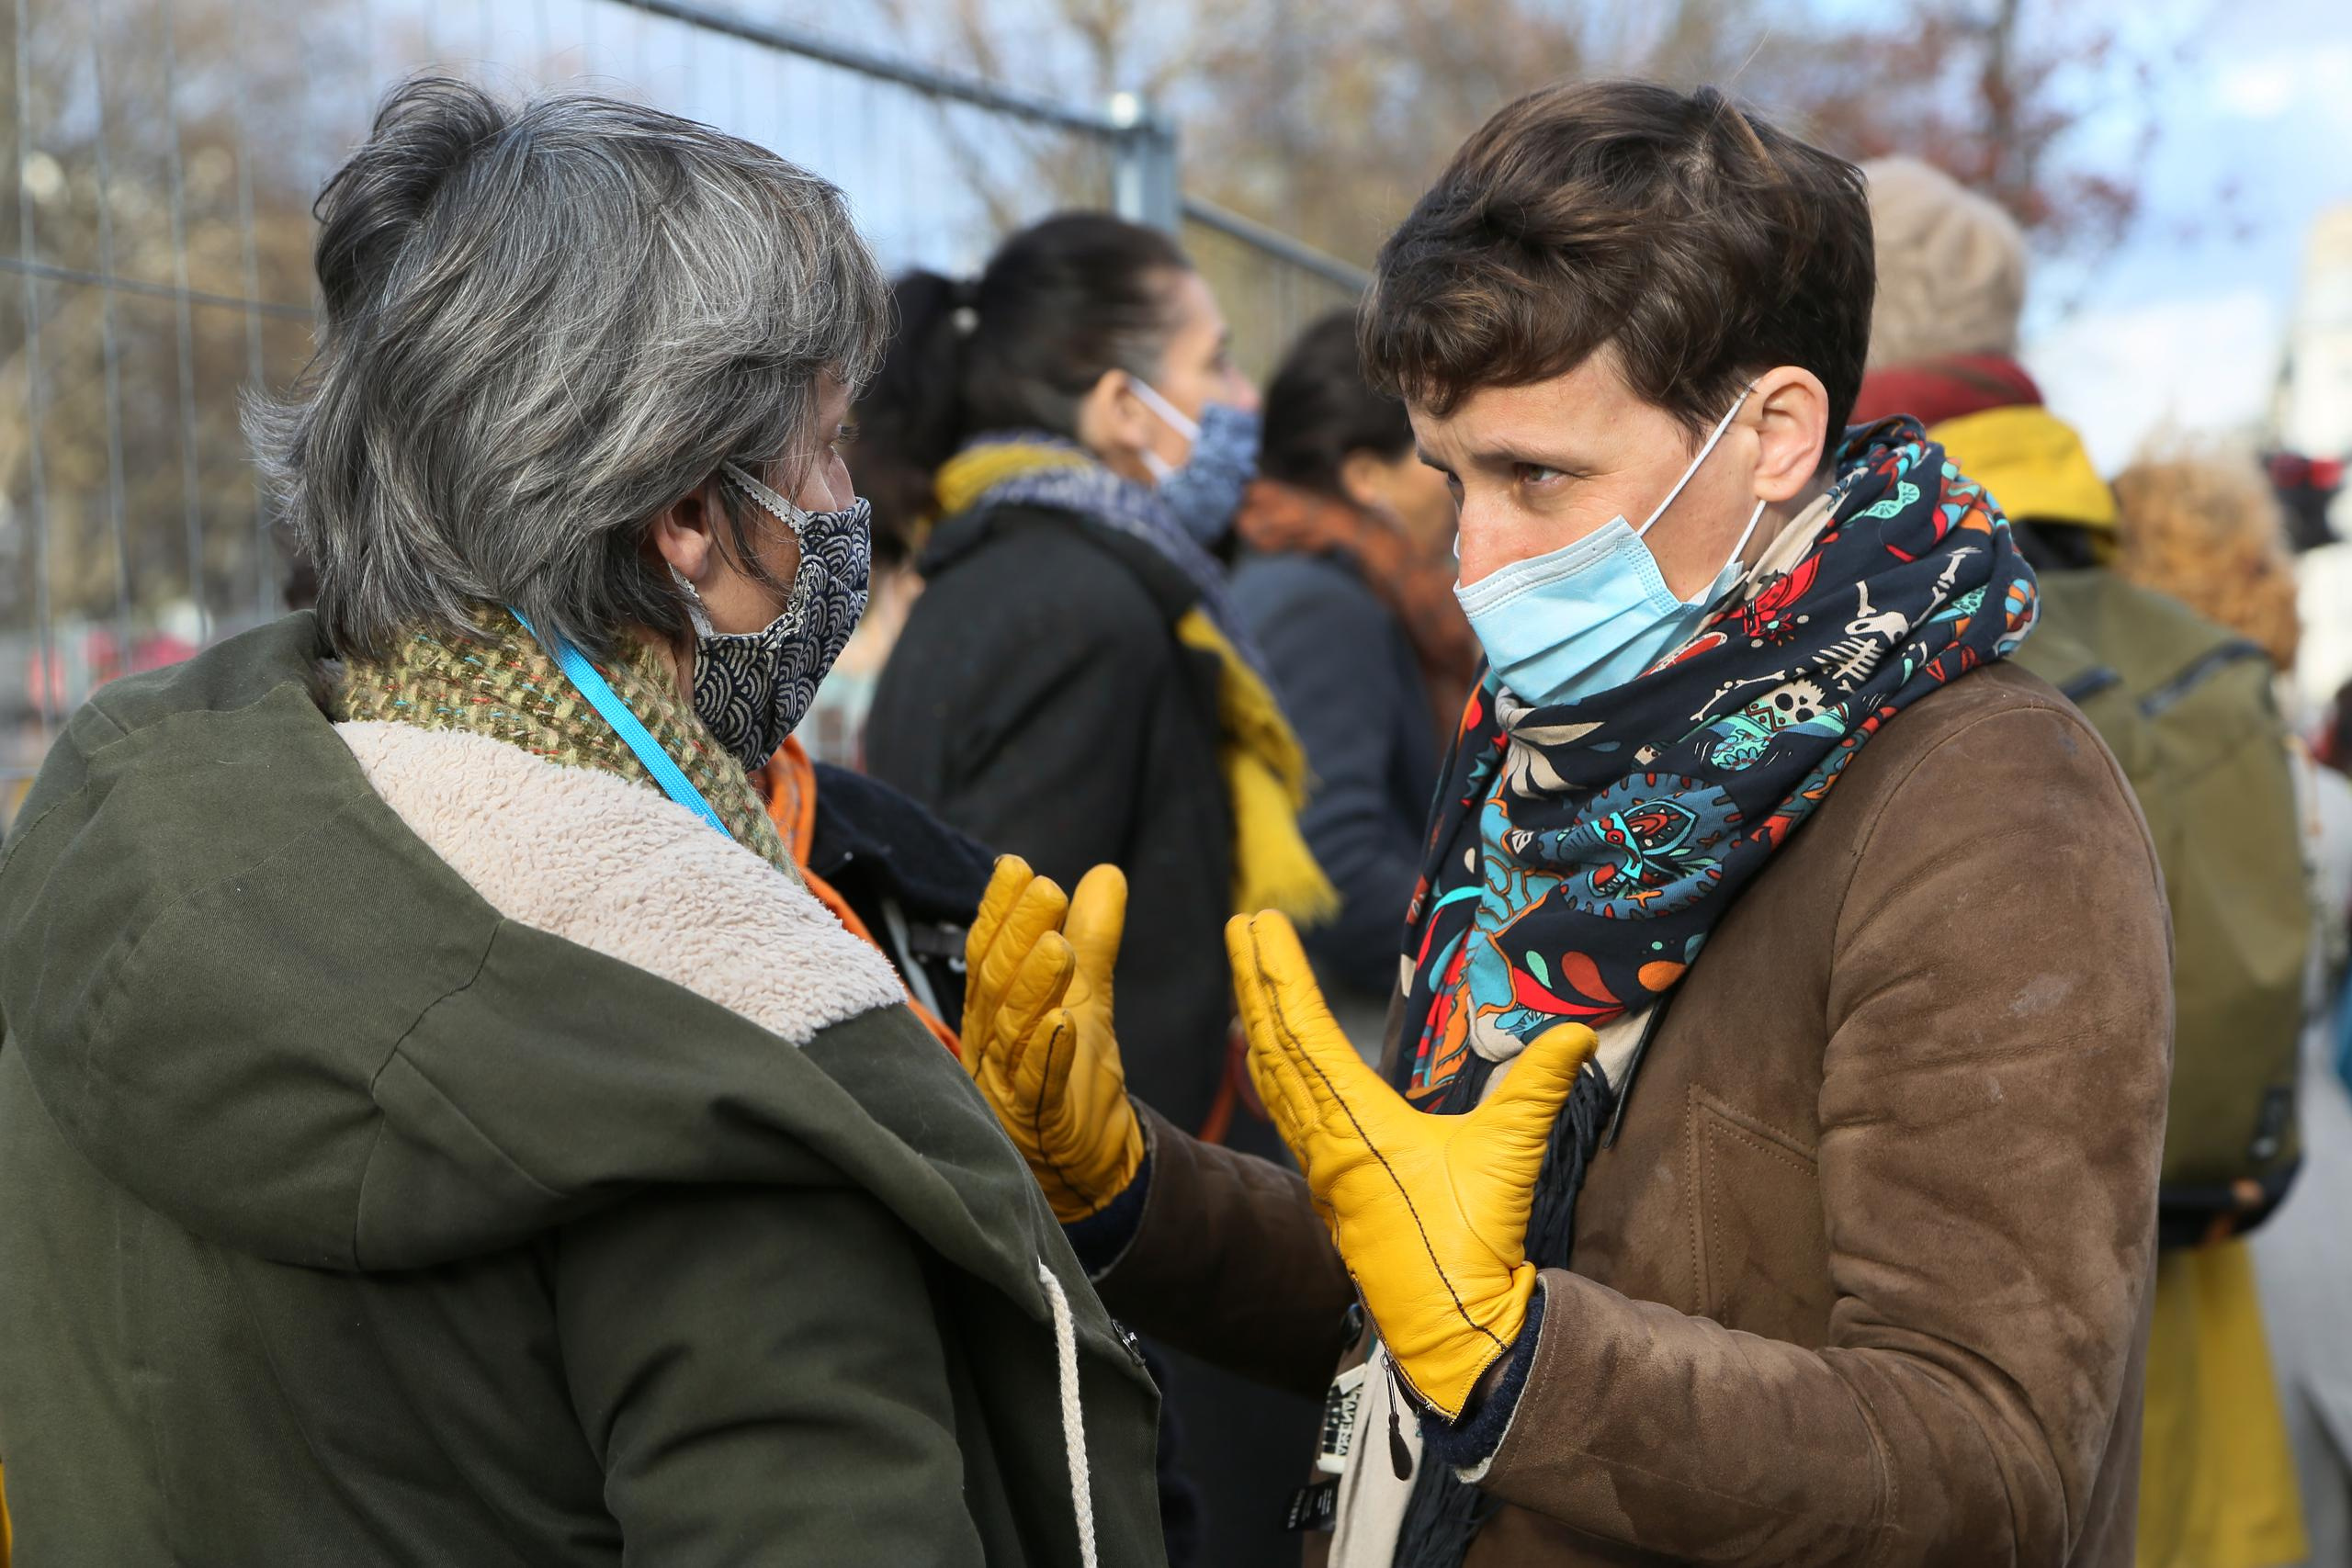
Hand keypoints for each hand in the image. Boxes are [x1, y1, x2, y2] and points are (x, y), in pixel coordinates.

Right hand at [963, 857, 1145, 1222]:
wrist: (1087, 1165)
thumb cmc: (1075, 1075)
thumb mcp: (1089, 996)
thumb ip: (1093, 937)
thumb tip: (1106, 872)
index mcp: (996, 1009)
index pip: (990, 951)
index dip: (1000, 909)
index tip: (1016, 866)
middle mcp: (991, 1043)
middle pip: (996, 983)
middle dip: (1017, 934)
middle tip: (1045, 890)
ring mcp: (1006, 1084)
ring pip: (1012, 1031)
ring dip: (1032, 987)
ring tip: (1056, 947)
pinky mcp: (1035, 1123)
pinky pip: (1036, 1087)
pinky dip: (1046, 1055)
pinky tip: (1059, 1023)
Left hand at [1226, 910, 1596, 1419]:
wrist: (1449, 1327)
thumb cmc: (1471, 1245)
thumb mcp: (1508, 1157)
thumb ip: (1537, 1088)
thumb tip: (1576, 1030)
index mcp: (1357, 1125)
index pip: (1305, 1033)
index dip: (1281, 974)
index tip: (1260, 923)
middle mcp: (1324, 1140)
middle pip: (1276, 1045)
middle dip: (1255, 979)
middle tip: (1240, 922)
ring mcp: (1321, 1165)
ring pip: (1275, 1078)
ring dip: (1258, 1018)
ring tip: (1246, 969)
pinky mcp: (1328, 1185)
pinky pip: (1287, 1112)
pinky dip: (1272, 1070)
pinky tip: (1269, 1057)